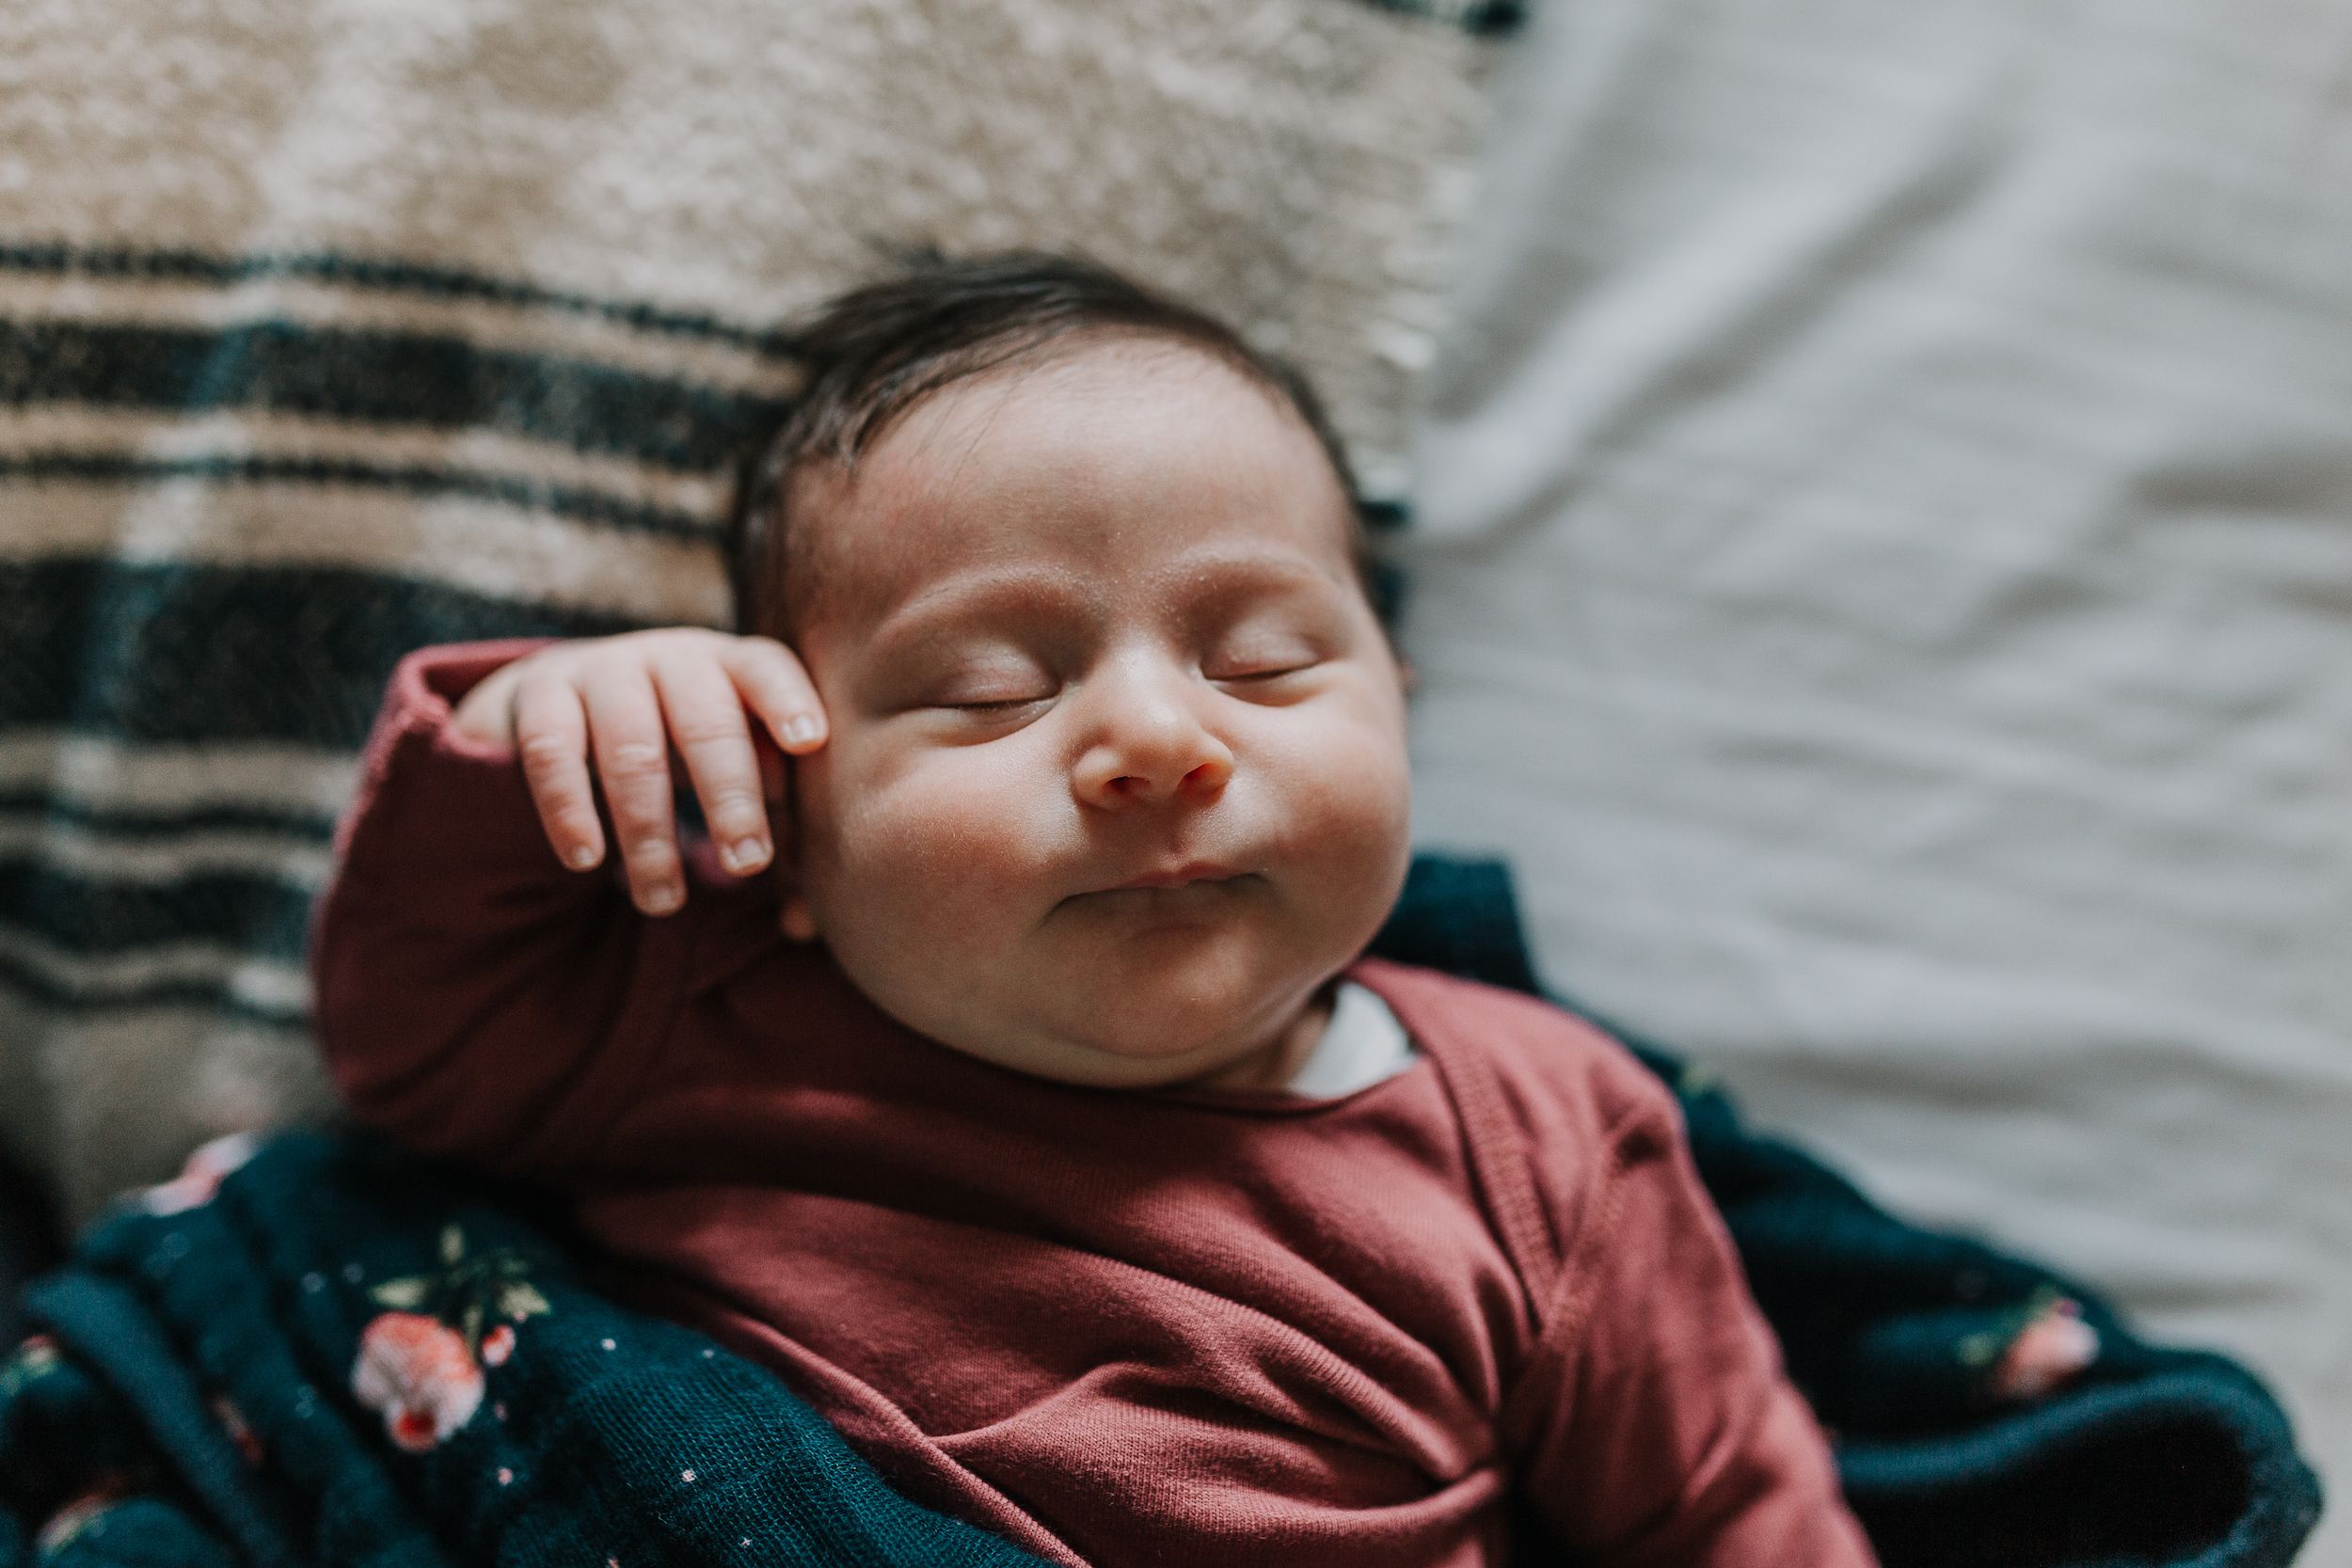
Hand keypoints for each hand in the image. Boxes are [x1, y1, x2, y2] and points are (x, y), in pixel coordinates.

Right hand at [450, 631, 826, 914]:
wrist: (562, 698)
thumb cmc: (676, 746)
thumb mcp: (726, 770)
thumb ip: (769, 825)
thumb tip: (803, 921)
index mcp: (730, 667)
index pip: (766, 668)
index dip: (788, 701)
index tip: (809, 743)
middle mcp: (671, 659)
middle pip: (706, 721)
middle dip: (730, 796)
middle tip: (747, 863)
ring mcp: (603, 670)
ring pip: (632, 749)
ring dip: (649, 832)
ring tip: (663, 901)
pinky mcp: (540, 694)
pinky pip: (553, 753)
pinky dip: (569, 810)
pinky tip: (585, 860)